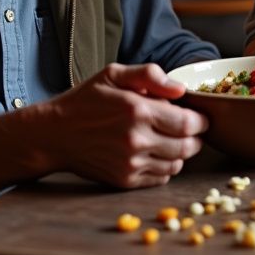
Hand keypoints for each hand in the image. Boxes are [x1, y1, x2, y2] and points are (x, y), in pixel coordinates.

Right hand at [47, 63, 207, 188]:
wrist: (54, 134)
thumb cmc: (85, 100)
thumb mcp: (113, 74)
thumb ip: (150, 75)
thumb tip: (180, 90)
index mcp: (137, 110)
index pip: (190, 123)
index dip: (201, 121)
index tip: (198, 117)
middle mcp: (136, 140)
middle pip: (188, 147)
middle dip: (194, 138)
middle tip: (188, 130)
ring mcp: (131, 164)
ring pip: (177, 164)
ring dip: (180, 153)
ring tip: (170, 140)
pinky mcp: (125, 180)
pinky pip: (161, 178)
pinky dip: (165, 167)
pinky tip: (154, 153)